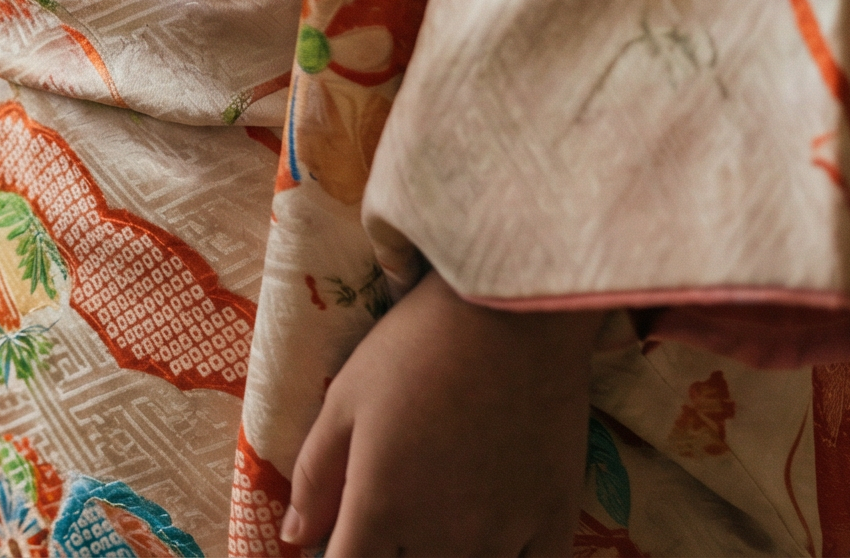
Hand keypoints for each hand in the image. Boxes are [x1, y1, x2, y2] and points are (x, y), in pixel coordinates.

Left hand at [280, 270, 600, 556]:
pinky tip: (491, 538)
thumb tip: (294, 536)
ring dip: (442, 557)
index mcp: (381, 508)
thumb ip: (316, 475)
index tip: (342, 539)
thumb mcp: (344, 400)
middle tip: (390, 513)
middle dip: (390, 553)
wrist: (512, 315)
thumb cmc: (415, 348)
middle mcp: (441, 538)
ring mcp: (504, 536)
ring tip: (436, 519)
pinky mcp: (555, 523)